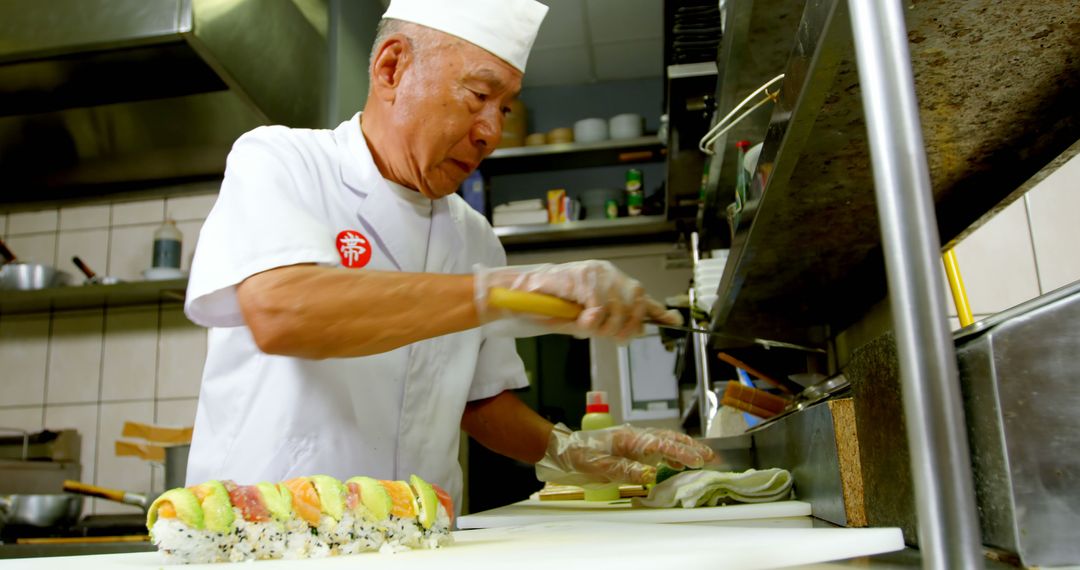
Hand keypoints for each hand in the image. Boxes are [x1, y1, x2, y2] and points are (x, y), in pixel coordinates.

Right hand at [474, 261, 682, 338]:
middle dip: (625, 327)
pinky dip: (592, 319)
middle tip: (607, 335)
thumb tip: (639, 328)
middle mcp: (606, 273)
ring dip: (606, 325)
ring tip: (588, 327)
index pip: (641, 295)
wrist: (519, 296)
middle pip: (635, 302)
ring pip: (619, 306)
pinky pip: (598, 305)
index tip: (672, 320)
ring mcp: (593, 272)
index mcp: (610, 281)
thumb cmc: (549, 307)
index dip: (657, 310)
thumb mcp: (585, 318)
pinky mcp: (580, 277)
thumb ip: (611, 321)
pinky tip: (582, 321)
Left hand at [534, 423, 716, 486]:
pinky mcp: (631, 445)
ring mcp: (635, 439)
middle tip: (711, 457)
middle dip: (691, 447)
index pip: (662, 445)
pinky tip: (677, 462)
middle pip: (669, 438)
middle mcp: (636, 436)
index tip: (699, 460)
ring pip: (666, 440)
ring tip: (702, 457)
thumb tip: (650, 476)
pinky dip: (672, 452)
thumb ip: (625, 470)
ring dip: (684, 448)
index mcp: (630, 439)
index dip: (682, 453)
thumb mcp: (600, 467)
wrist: (564, 447)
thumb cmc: (580, 455)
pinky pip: (657, 446)